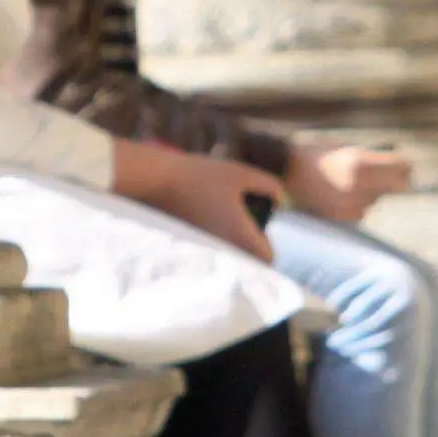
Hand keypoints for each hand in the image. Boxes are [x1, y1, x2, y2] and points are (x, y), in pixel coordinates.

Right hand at [111, 139, 286, 261]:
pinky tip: (204, 220)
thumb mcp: (241, 173)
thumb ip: (268, 186)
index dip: (268, 245)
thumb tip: (280, 201)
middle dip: (249, 246)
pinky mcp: (193, 250)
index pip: (268, 259)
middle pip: (249, 263)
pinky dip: (214, 244)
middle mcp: (227, 251)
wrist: (157, 183)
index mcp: (242, 236)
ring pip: (230, 260)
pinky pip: (213, 255)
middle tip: (241, 223)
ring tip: (222, 220)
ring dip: (232, 245)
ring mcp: (209, 254)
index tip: (260, 229)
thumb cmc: (201, 176)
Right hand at [284, 139, 411, 222]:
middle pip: (395, 186)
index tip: (403, 165)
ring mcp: (349, 205)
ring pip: (375, 200)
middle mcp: (358, 186)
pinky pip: (359, 211)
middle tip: (385, 174)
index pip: (403, 167)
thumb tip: (403, 170)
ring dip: (369, 193)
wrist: (284, 170)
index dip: (404, 165)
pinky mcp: (340, 218)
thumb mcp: (347, 149)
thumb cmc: (316, 154)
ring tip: (346, 182)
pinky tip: (336, 194)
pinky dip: (354, 204)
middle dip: (391, 180)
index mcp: (361, 164)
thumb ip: (373, 160)